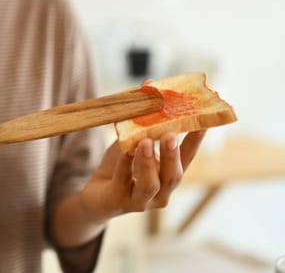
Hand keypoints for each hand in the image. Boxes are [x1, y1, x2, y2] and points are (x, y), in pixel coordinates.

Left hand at [80, 130, 205, 220]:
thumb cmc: (119, 167)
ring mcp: (140, 201)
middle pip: (172, 177)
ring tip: (146, 142)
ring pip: (150, 185)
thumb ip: (143, 128)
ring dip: (148, 162)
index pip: (187, 160)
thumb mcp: (132, 144)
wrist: (95, 194)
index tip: (203, 124)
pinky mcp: (118, 201)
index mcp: (168, 177)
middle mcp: (160, 193)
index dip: (195, 143)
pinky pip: (122, 181)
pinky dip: (125, 164)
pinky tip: (125, 150)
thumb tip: (150, 96)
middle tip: (170, 134)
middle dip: (172, 155)